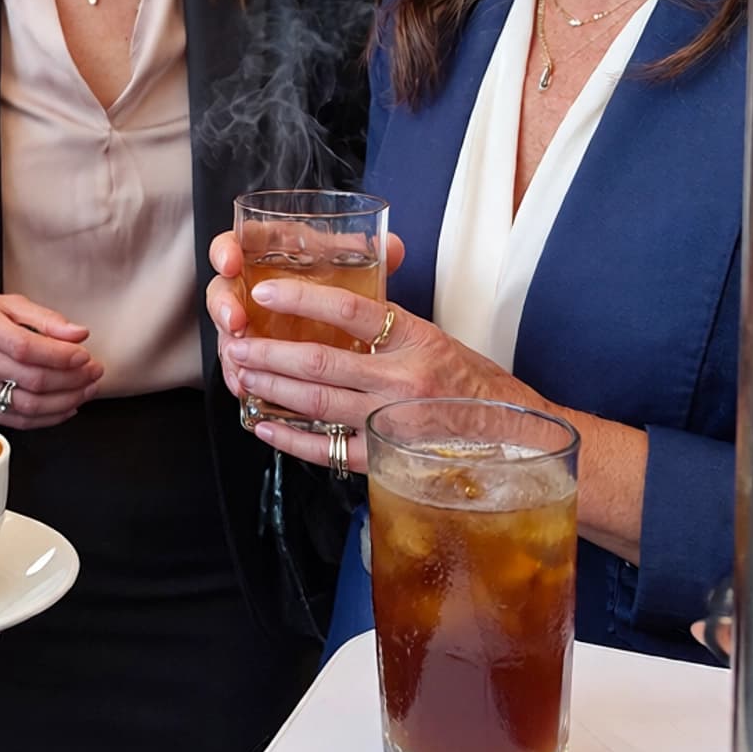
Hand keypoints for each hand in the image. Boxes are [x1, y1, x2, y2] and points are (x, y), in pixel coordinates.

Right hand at [0, 292, 102, 429]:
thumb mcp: (4, 303)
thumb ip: (44, 318)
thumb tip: (79, 334)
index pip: (25, 347)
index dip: (60, 355)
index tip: (84, 355)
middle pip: (30, 379)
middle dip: (71, 380)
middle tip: (94, 372)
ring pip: (25, 405)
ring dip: (64, 402)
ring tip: (86, 390)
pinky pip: (14, 420)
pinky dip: (46, 418)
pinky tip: (65, 407)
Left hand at [206, 228, 548, 464]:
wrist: (516, 441)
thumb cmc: (473, 385)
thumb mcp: (435, 340)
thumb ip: (386, 328)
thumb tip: (330, 306)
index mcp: (417, 340)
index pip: (351, 311)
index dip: (303, 299)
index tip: (265, 291)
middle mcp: (403, 380)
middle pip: (320, 362)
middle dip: (269, 354)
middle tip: (236, 344)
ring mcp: (393, 424)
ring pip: (317, 404)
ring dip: (272, 390)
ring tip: (242, 376)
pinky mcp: (387, 460)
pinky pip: (328, 450)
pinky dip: (291, 439)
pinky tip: (264, 426)